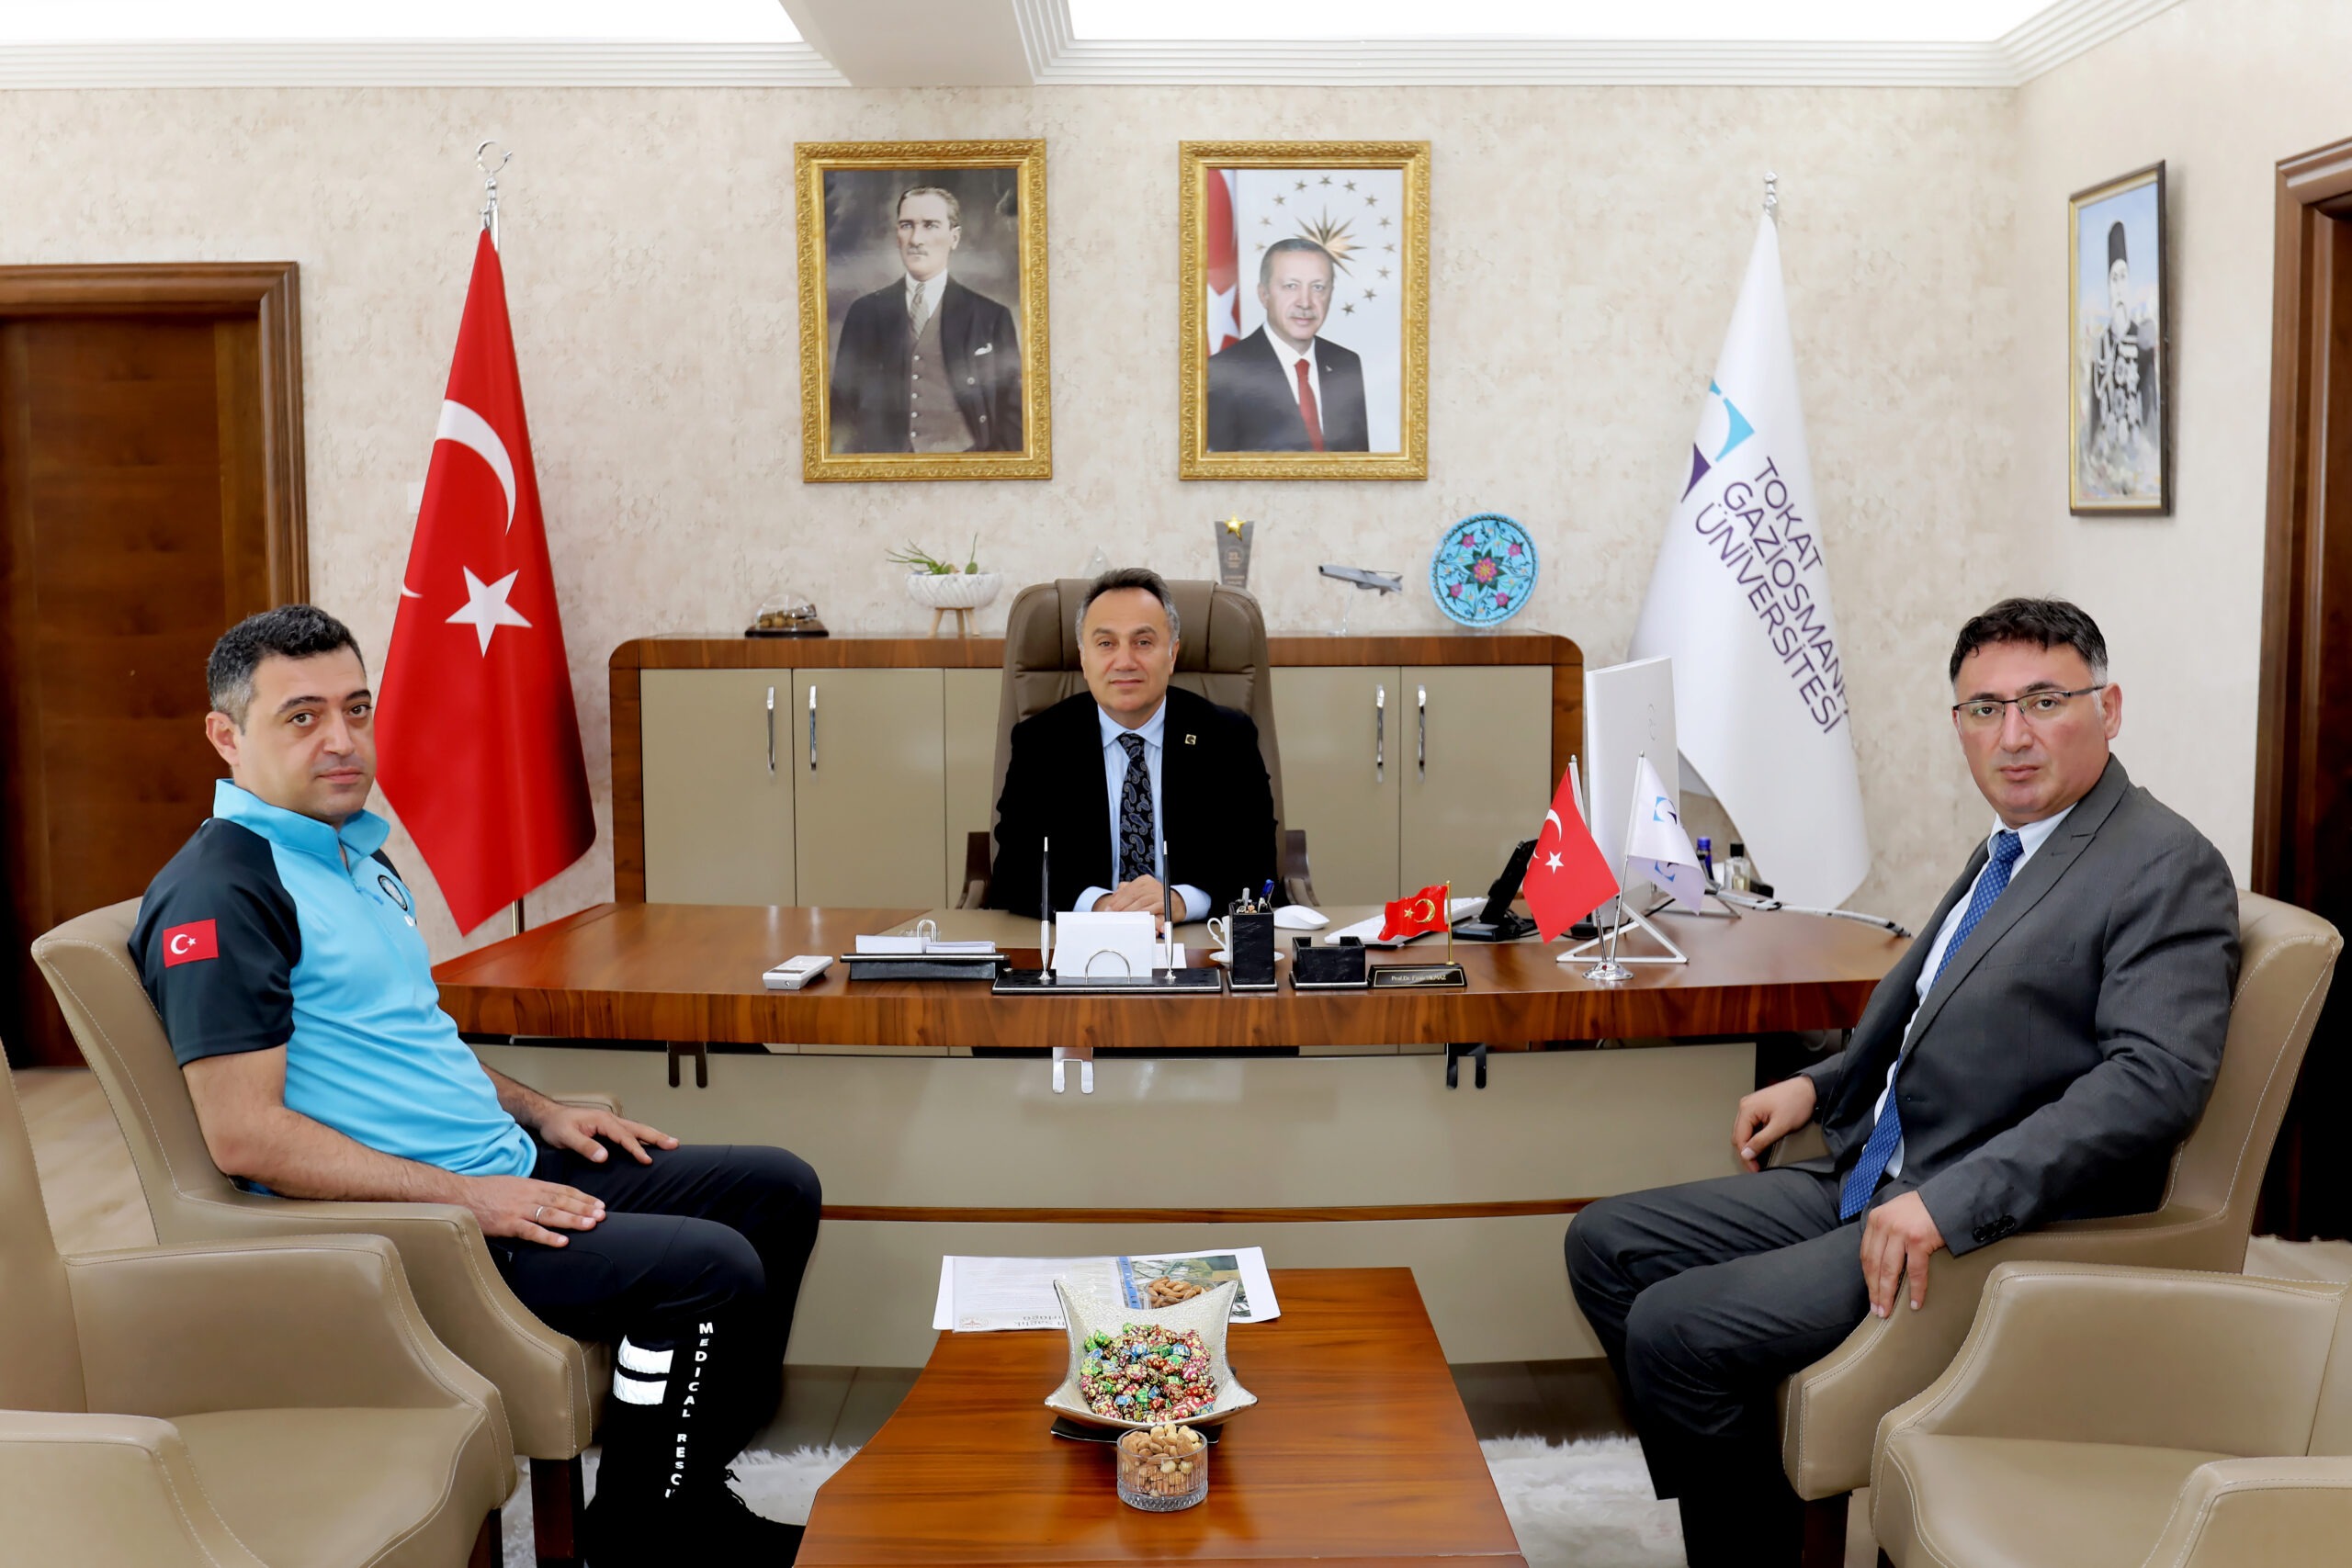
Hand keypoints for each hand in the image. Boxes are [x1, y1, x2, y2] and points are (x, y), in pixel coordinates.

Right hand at [463, 1175, 605, 1247]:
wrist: (461, 1194)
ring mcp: (518, 1210)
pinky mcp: (507, 1224)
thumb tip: (551, 1199)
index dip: (583, 1197)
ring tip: (590, 1225)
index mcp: (531, 1185)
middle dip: (584, 1208)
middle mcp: (529, 1195)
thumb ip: (532, 1191)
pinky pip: (531, 1231)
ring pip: (550, 1214)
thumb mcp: (514, 1185)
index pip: (563, 1190)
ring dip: (572, 1220)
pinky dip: (548, 1236)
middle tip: (603, 1215)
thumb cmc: (486, 1191)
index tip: (599, 1203)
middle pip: (561, 1201)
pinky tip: (562, 1241)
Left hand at [535, 1104, 678, 1165]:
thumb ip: (585, 1146)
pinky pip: (629, 1133)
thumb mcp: (566, 1137)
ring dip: (653, 1135)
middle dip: (657, 1136)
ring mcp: (610, 1123)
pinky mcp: (608, 1128)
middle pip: (637, 1128)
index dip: (636, 1149)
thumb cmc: (556, 1126)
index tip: (647, 1160)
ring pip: (636, 1129)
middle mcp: (610, 1120)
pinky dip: (643, 1137)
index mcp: (602, 1121)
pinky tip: (650, 1143)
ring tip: (670, 1142)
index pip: (624, 1136)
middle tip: (674, 1144)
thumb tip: (604, 1157)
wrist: (549, 1116)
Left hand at [1102, 875, 1171, 930]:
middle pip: (1132, 896)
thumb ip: (1127, 893)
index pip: (1127, 890)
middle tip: (1113, 916)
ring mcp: (1158, 894)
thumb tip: (1113, 899)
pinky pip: (1151, 910)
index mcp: (1143, 881)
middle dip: (1121, 908)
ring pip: (1140, 903)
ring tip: (1122, 919)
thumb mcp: (1141, 893)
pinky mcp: (1164, 904)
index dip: (1116, 900)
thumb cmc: (1154, 899)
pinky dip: (1144, 916)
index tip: (1108, 910)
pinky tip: (1137, 920)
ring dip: (1130, 913)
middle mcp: (1151, 885)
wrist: (1175, 904)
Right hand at [1731, 1075, 1816, 1170]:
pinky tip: (1760, 1144)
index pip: (1739, 1138)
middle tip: (1755, 1167)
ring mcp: (1751, 1105)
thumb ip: (1761, 1141)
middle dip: (1746, 1152)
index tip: (1754, 1169)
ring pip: (1743, 1131)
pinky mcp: (1758, 1107)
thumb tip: (1746, 1154)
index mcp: (1747, 1108)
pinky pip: (1750, 1125)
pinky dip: (1753, 1136)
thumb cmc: (1797, 1103)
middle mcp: (1745, 1105)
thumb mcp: (1780, 1126)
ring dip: (1749, 1145)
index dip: (1746, 1156)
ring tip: (1757, 1158)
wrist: (1809, 1089)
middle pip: (1738, 1135)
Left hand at [1860, 1190, 1945, 1315]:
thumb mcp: (1896, 1214)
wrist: (1948, 1198)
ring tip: (1888, 1311)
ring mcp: (1900, 1232)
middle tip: (1877, 1310)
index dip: (1868, 1278)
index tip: (1871, 1294)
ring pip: (1889, 1271)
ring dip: (1888, 1294)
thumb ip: (1886, 1233)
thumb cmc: (1924, 1209)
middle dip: (1875, 1291)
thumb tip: (1882, 1263)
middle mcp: (1884, 1225)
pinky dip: (1915, 1289)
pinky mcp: (1918, 1240)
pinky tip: (1914, 1303)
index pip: (1866, 1254)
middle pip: (1874, 1265)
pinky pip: (1915, 1271)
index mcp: (1876, 1220)